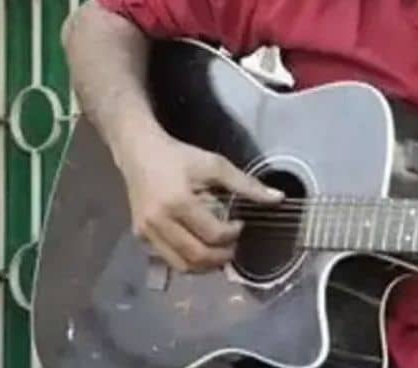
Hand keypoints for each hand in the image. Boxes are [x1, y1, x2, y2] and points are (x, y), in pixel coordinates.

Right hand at [116, 127, 282, 272]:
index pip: (212, 235)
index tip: (241, 226)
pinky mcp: (140, 237)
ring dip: (205, 266)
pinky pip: (168, 259)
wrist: (139, 152)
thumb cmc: (178, 157)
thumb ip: (246, 185)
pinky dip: (187, 261)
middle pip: (196, 257)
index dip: (232, 236)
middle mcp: (159, 222)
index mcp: (178, 202)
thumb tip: (278, 198)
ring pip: (181, 265)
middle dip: (221, 257)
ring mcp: (146, 232)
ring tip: (220, 252)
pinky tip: (200, 249)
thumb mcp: (215, 165)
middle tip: (234, 247)